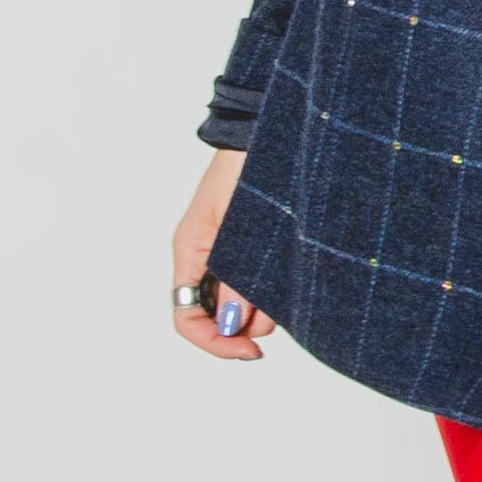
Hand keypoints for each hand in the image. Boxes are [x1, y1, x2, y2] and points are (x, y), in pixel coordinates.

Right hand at [173, 146, 274, 358]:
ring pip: (245, 303)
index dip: (215, 343)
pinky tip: (294, 273)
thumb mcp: (240, 225)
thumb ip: (236, 276)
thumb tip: (231, 323)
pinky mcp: (256, 247)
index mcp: (191, 251)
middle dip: (251, 322)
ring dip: (269, 304)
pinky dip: (276, 289)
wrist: (272, 130)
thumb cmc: (250, 166)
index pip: (187, 318)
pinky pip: (260, 284)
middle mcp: (207, 259)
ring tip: (292, 277)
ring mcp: (232, 254)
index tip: (251, 351)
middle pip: (220, 317)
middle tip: (283, 309)